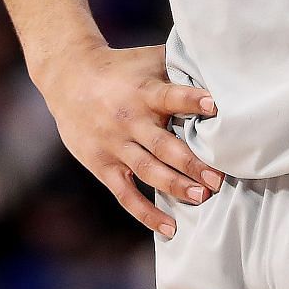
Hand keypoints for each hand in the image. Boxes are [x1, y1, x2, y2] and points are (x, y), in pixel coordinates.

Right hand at [34, 42, 222, 237]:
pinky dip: (146, 213)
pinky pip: (126, 195)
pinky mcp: (103, 165)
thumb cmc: (120, 67)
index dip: (191, 101)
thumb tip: (219, 67)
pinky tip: (170, 228)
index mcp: (143, 92)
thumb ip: (178, 65)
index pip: (170, 96)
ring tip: (201, 197)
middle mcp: (129, 120)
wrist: (69, 77)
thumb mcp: (147, 60)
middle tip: (217, 178)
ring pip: (148, 170)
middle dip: (191, 163)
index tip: (215, 105)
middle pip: (163, 145)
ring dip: (175, 186)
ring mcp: (115, 145)